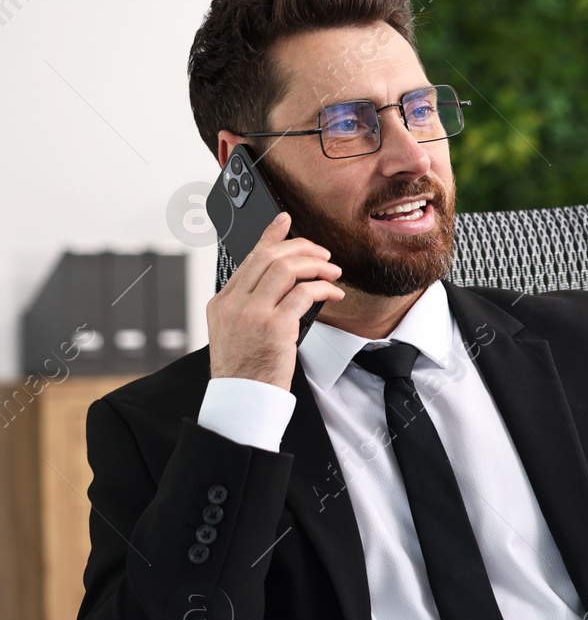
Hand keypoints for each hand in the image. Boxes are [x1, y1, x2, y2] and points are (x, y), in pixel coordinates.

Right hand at [207, 213, 343, 391]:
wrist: (243, 398)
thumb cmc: (246, 368)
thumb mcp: (236, 331)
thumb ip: (250, 304)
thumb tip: (283, 281)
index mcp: (222, 301)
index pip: (249, 257)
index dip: (271, 236)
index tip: (286, 221)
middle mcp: (234, 303)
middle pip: (269, 257)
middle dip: (302, 248)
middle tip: (323, 254)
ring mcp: (253, 314)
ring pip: (287, 269)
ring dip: (316, 265)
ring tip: (333, 272)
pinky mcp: (275, 327)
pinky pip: (305, 294)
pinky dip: (324, 288)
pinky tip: (334, 293)